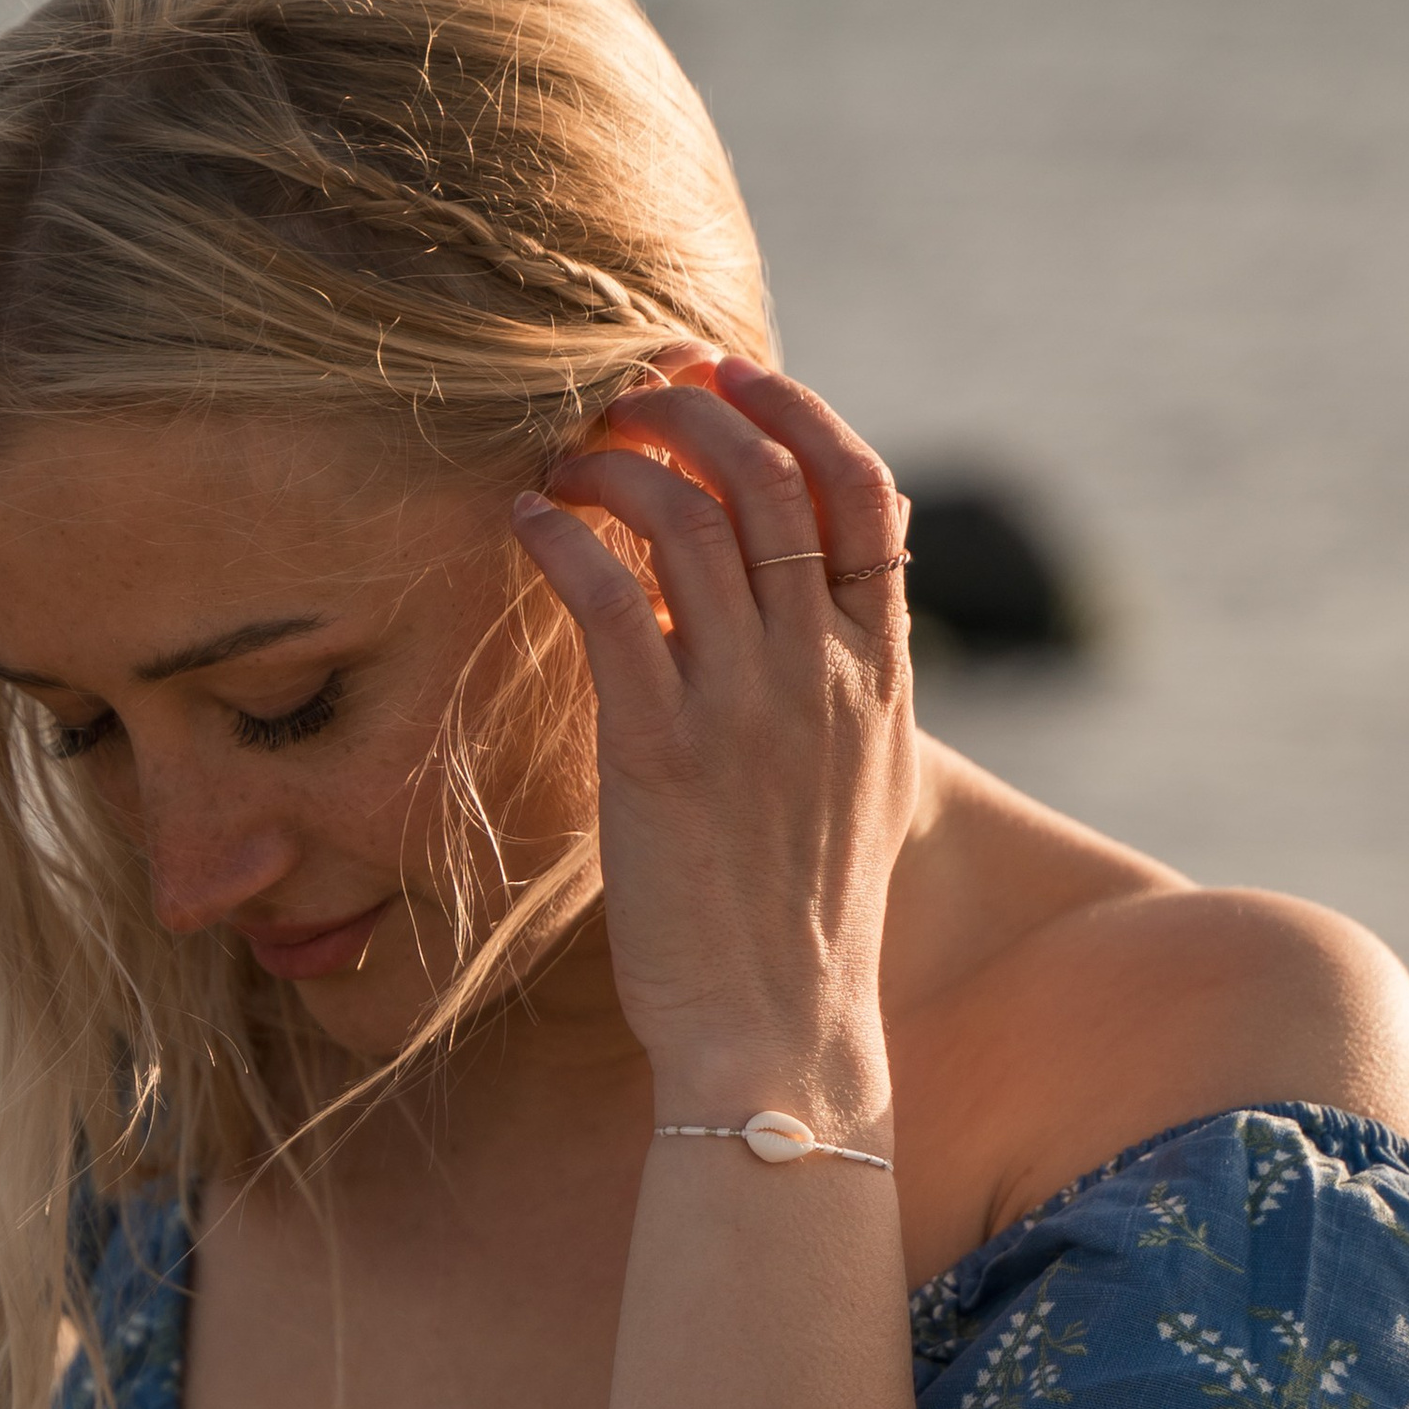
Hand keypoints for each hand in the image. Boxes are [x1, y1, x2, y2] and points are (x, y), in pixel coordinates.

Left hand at [512, 355, 915, 1123]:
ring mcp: (748, 711)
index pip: (861, 493)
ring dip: (617, 461)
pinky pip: (610, 605)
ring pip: (689, 520)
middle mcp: (823, 674)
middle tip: (626, 394)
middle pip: (767, 477)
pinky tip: (527, 525)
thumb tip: (786, 603)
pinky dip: (564, 541)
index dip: (794, 410)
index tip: (730, 372)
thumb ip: (841, 686)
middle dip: (692, 406)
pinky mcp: (664, 757)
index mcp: (880, 676)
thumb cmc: (801, 926)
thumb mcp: (858, 788)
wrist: (778, 1035)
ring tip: (567, 459)